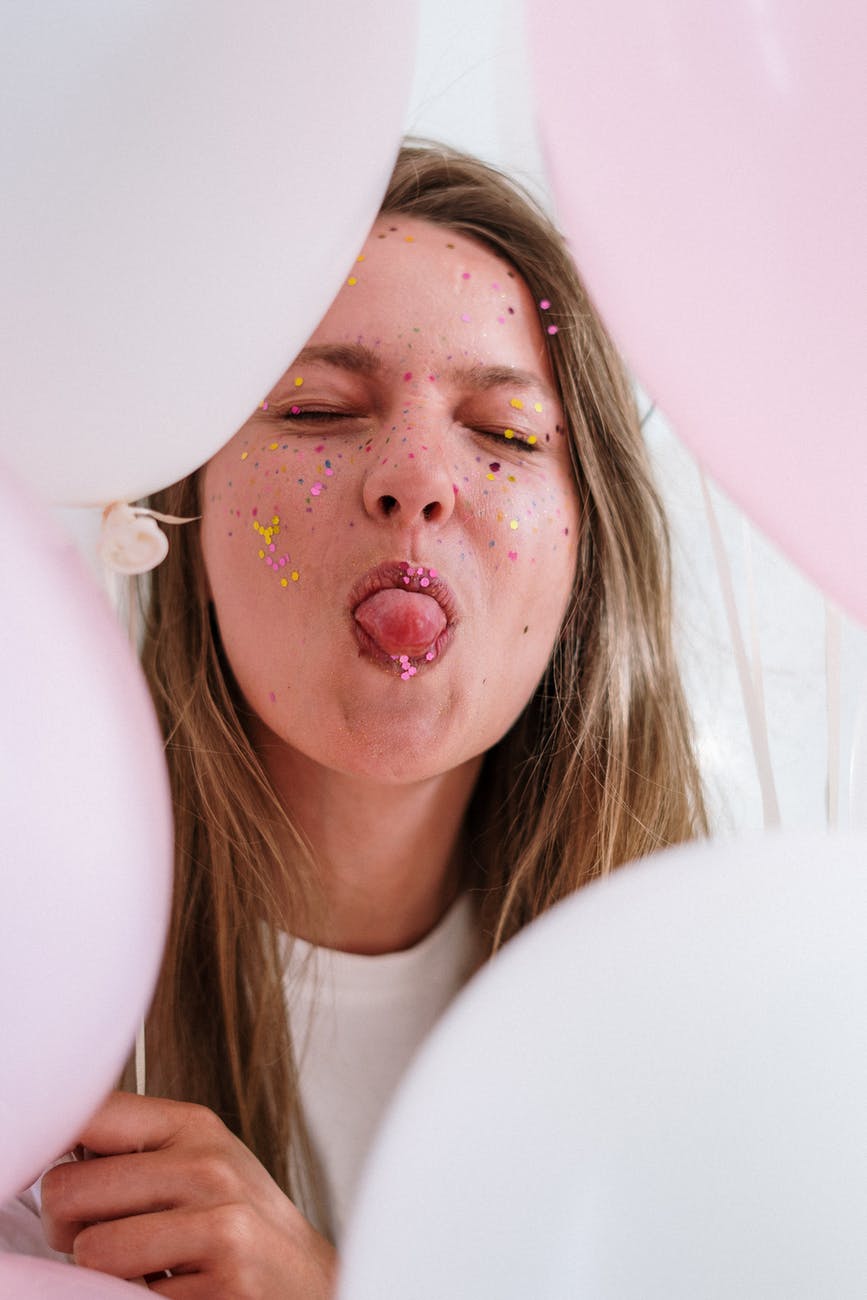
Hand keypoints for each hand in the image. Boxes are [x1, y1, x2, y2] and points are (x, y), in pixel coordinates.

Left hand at [41, 1091, 335, 1297]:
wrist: (307, 1281)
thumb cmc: (235, 1223)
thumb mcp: (195, 1162)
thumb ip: (133, 1148)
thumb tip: (52, 1145)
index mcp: (193, 1125)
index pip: (88, 1112)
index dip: (52, 1151)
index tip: (65, 1183)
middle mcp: (207, 1164)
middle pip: (68, 1190)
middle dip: (68, 1228)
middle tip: (104, 1240)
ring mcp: (220, 1222)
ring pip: (92, 1251)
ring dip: (105, 1275)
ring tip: (145, 1268)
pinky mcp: (226, 1280)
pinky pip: (133, 1299)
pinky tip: (179, 1290)